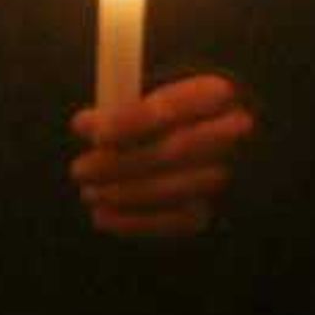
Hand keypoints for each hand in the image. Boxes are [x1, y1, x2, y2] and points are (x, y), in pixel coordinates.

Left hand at [71, 73, 258, 239]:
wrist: (217, 142)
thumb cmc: (172, 113)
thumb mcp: (155, 92)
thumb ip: (122, 106)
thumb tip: (84, 126)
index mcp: (216, 92)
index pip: (171, 107)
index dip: (128, 123)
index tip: (92, 134)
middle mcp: (235, 132)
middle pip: (174, 151)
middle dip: (120, 164)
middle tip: (79, 170)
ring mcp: (234, 172)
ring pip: (177, 188)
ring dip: (124, 194)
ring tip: (89, 193)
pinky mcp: (222, 207)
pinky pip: (179, 220)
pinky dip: (136, 222)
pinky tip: (104, 217)